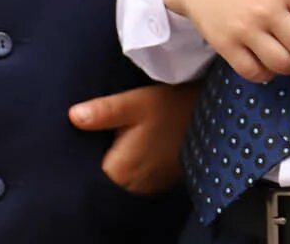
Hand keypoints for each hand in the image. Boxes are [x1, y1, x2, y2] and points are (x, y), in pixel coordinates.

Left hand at [69, 83, 198, 194]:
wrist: (217, 114)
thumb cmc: (174, 107)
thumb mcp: (136, 103)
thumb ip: (103, 111)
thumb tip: (73, 116)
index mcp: (119, 172)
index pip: (83, 174)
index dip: (79, 156)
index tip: (82, 138)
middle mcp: (132, 186)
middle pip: (101, 177)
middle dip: (97, 158)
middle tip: (101, 133)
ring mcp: (147, 187)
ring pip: (118, 178)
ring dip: (116, 162)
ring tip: (118, 139)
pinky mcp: (159, 182)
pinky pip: (135, 177)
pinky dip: (132, 164)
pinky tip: (135, 145)